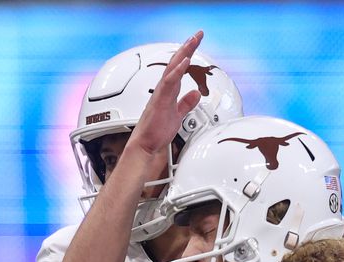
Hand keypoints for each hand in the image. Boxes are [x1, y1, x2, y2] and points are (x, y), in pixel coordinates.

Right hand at [129, 32, 203, 162]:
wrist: (146, 145)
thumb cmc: (156, 132)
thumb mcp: (178, 116)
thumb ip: (186, 104)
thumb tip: (195, 94)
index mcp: (168, 91)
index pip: (180, 68)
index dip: (189, 55)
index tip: (197, 43)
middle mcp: (164, 89)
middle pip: (176, 63)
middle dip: (187, 47)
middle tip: (198, 34)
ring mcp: (161, 93)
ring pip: (172, 68)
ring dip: (183, 53)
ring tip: (192, 41)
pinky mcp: (160, 100)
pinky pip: (168, 82)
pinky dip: (177, 70)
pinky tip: (184, 61)